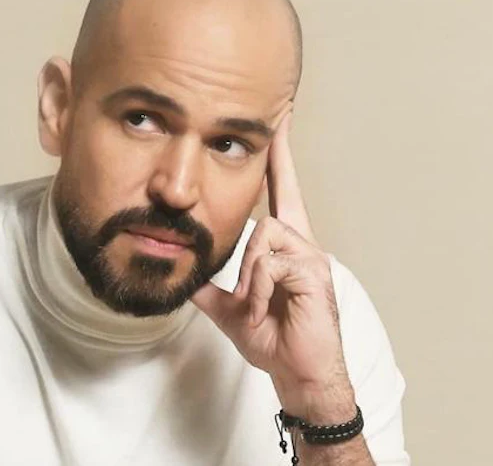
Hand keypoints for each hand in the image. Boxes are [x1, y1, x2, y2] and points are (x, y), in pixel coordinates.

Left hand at [190, 111, 354, 420]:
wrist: (297, 372)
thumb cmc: (273, 337)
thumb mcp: (229, 305)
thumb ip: (208, 283)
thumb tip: (179, 268)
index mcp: (283, 246)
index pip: (281, 191)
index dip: (280, 157)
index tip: (279, 120)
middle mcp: (301, 243)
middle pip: (265, 213)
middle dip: (253, 243)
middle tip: (250, 267)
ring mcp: (310, 256)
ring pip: (261, 237)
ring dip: (248, 278)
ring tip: (253, 305)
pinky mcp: (313, 272)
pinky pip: (269, 262)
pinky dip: (257, 289)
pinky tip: (264, 308)